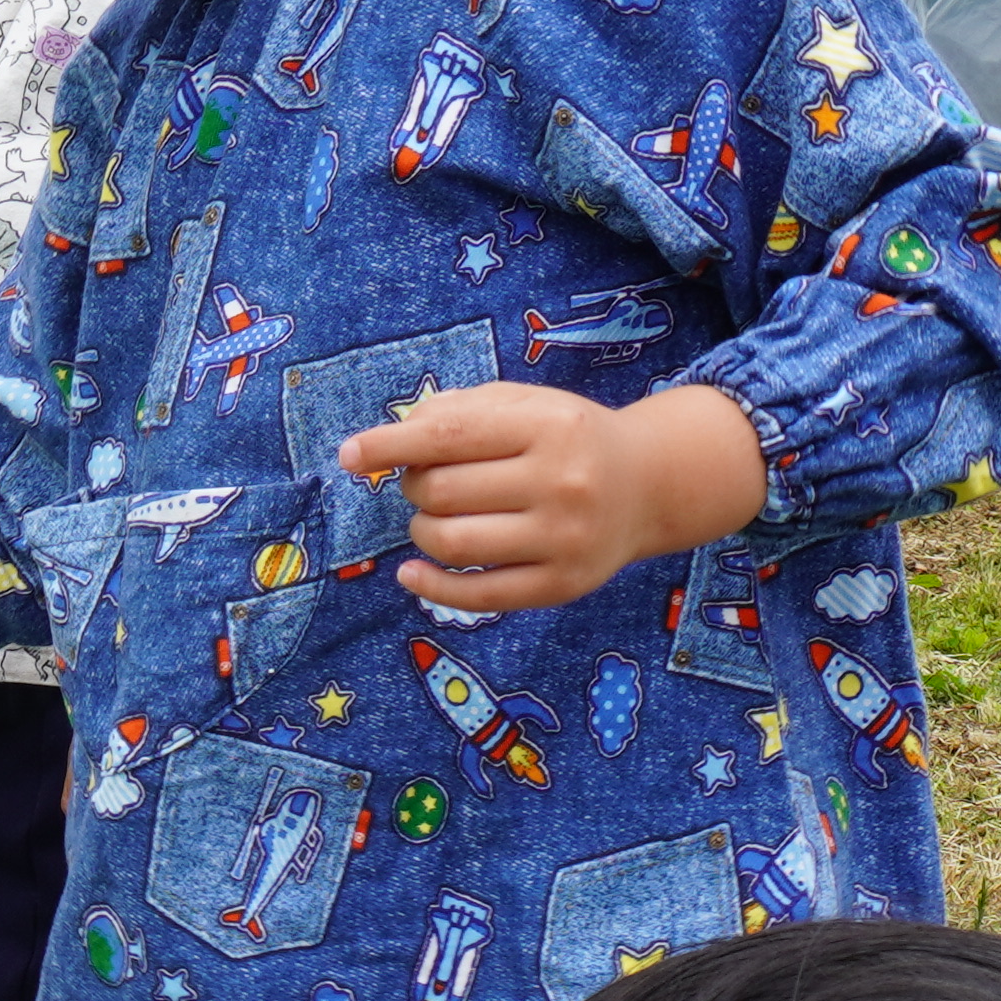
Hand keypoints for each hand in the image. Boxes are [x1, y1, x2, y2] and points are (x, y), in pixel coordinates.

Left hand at [340, 381, 770, 613]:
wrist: (650, 484)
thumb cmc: (569, 438)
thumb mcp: (526, 404)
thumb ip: (461, 411)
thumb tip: (391, 437)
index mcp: (548, 426)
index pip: (448, 436)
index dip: (390, 445)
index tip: (350, 455)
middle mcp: (561, 482)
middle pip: (442, 491)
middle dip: (414, 486)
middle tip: (423, 482)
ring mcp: (563, 539)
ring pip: (452, 543)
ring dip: (420, 531)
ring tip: (432, 519)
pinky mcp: (561, 585)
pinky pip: (477, 596)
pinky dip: (431, 587)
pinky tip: (410, 574)